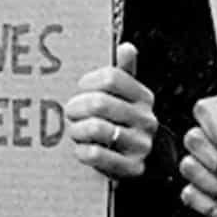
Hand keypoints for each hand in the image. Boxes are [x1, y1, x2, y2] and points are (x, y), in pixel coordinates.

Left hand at [64, 42, 156, 181]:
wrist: (135, 160)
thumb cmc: (121, 122)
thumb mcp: (124, 96)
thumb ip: (123, 72)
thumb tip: (126, 48)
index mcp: (144, 97)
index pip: (112, 78)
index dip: (88, 82)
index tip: (79, 88)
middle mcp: (147, 120)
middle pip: (99, 103)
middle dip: (76, 107)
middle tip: (70, 112)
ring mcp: (141, 144)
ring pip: (95, 128)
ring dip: (76, 130)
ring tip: (75, 131)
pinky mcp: (132, 168)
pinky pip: (96, 155)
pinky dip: (81, 151)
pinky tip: (82, 149)